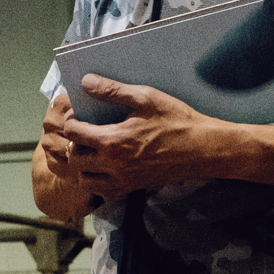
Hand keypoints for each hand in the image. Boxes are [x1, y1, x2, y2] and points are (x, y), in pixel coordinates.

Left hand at [45, 78, 217, 193]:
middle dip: (74, 144)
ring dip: (82, 166)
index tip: (80, 115)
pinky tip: (105, 166)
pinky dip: (96, 181)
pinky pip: (101, 191)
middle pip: (73, 159)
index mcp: (112, 140)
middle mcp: (112, 165)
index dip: (72, 121)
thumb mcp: (145, 98)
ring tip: (92, 151)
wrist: (201, 149)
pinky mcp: (131, 188)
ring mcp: (121, 180)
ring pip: (83, 180)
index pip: (72, 133)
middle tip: (85, 133)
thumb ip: (112, 90)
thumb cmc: (176, 120)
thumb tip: (85, 82)